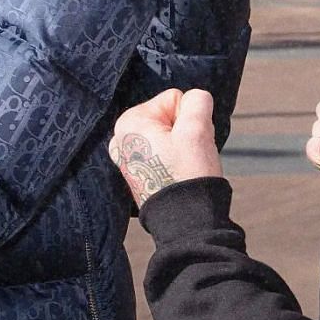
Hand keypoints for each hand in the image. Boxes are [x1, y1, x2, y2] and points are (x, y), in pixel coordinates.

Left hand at [110, 88, 222, 206]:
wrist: (185, 220)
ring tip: (182, 167)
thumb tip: (194, 101)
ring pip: (170, 135)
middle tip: (186, 155)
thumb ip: (197, 101)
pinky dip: (174, 160)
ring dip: (182, 146)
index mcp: (129, 122)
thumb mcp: (198, 128)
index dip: (189, 118)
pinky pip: (164, 152)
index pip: (175, 99)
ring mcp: (128, 157)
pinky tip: (175, 175)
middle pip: (170, 117)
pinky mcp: (138, 172)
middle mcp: (122, 137)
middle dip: (185, 132)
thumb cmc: (188, 173)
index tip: (187, 142)